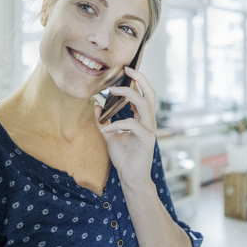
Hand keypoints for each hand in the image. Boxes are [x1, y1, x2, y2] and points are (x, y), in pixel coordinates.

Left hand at [94, 67, 156, 191]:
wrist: (130, 178)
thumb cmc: (124, 157)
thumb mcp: (110, 135)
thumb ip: (104, 121)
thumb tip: (96, 105)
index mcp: (142, 119)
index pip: (144, 94)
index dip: (137, 80)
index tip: (126, 69)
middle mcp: (148, 122)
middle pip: (150, 94)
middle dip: (140, 79)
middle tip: (127, 69)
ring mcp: (149, 130)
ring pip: (145, 104)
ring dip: (128, 94)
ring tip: (111, 91)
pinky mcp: (146, 140)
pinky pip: (133, 124)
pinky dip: (117, 124)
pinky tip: (107, 128)